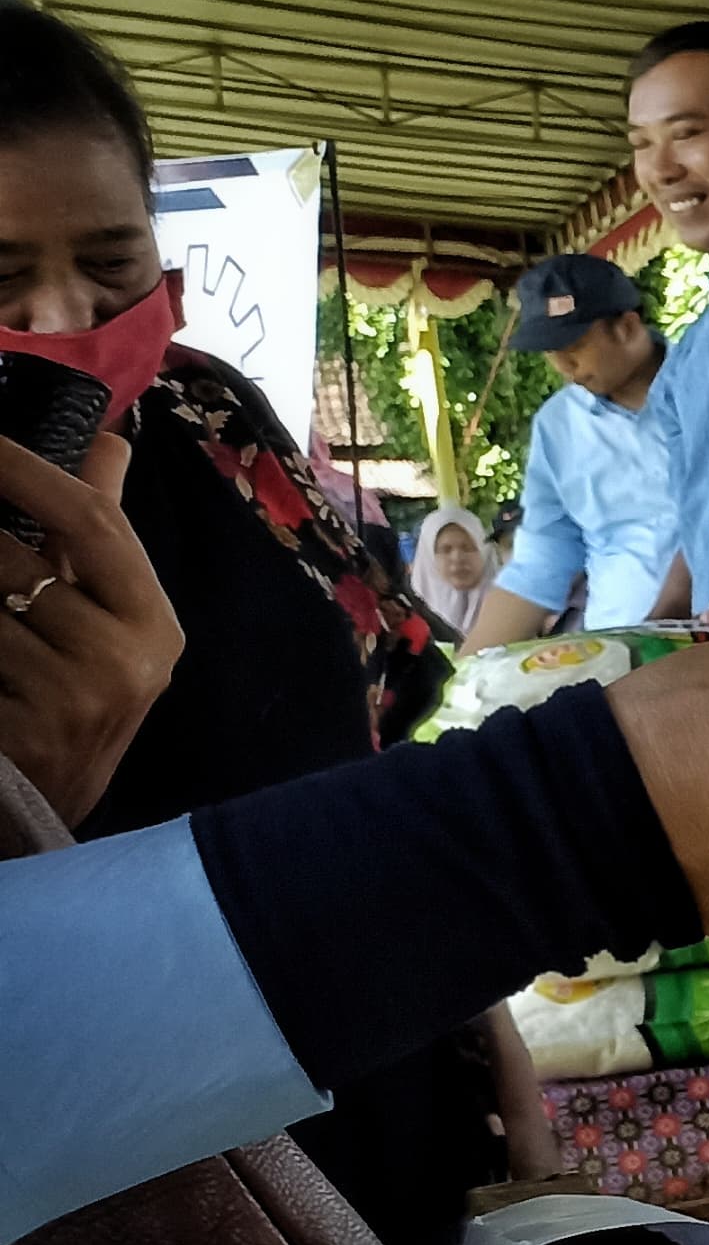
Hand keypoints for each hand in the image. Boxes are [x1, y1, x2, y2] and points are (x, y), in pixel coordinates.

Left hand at [0, 431, 181, 824]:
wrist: (48, 804)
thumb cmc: (72, 694)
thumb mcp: (105, 615)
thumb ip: (100, 529)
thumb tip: (111, 441)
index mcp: (154, 622)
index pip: (94, 521)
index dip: (29, 470)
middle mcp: (130, 660)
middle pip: (18, 557)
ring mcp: (78, 699)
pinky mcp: (29, 731)